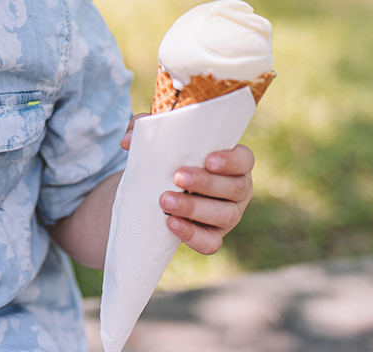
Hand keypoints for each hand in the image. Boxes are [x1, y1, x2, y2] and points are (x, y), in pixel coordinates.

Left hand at [120, 114, 254, 255]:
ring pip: (224, 216)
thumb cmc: (171, 157)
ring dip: (194, 209)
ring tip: (165, 201)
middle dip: (205, 183)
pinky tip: (171, 224)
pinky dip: (192, 236)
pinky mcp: (214, 236)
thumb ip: (146, 129)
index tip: (208, 160)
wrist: (162, 189)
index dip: (231, 160)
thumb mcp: (162, 139)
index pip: (245, 159)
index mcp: (234, 161)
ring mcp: (229, 215)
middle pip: (234, 188)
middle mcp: (238, 189)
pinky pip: (211, 243)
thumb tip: (127, 141)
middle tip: (177, 177)